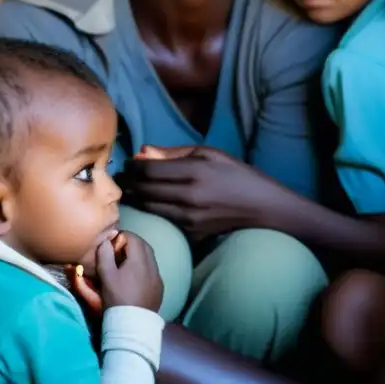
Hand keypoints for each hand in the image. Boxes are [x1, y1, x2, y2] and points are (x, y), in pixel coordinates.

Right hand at [90, 231, 162, 311]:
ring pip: (150, 258)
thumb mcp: (106, 276)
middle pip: (144, 246)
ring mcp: (158, 277)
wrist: (132, 324)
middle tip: (118, 249)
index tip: (112, 242)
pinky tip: (135, 276)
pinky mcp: (159, 288)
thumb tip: (106, 241)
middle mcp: (153, 265)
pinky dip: (144, 268)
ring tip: (125, 262)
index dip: (122, 236)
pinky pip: (153, 271)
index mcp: (140, 260)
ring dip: (139, 255)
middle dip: (132, 243)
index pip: (133, 238)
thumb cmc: (117, 298)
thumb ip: (105, 255)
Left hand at [123, 145, 290, 237]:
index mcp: (195, 171)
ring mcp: (190, 218)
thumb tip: (143, 152)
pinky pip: (163, 220)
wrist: (262, 207)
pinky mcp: (192, 233)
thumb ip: (174, 153)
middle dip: (130, 182)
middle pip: (145, 189)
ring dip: (136, 198)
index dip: (133, 166)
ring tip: (130, 189)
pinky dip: (151, 212)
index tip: (128, 163)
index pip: (150, 169)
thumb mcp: (210, 153)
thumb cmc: (237, 174)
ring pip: (149, 207)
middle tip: (122, 176)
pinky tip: (147, 204)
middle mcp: (190, 196)